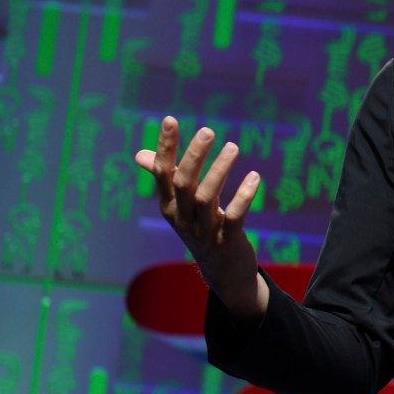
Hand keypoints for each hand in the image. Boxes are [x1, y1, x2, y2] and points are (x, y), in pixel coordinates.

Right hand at [134, 116, 267, 319]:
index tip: (170, 120)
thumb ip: (164, 179)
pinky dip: (243, 196)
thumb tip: (139, 155)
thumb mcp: (180, 207)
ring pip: (206, 198)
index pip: (162, 173)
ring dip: (219, 171)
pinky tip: (254, 176)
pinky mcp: (227, 240)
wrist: (223, 273)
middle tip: (208, 131)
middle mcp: (182, 218)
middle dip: (194, 156)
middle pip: (183, 183)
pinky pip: (233, 216)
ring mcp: (204, 231)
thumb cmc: (201, 230)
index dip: (165, 147)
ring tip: (233, 147)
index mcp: (169, 206)